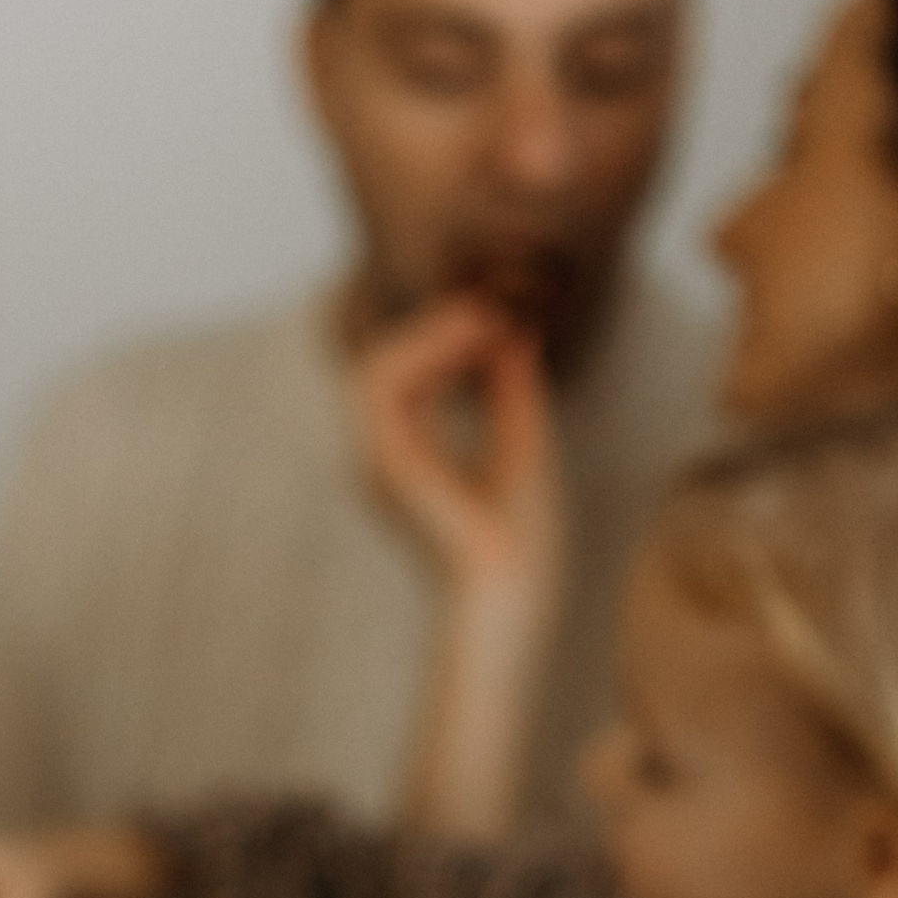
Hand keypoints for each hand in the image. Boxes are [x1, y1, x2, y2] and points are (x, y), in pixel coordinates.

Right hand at [353, 292, 561, 600]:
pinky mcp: (385, 465)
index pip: (405, 378)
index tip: (495, 316)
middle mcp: (380, 459)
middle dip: (432, 328)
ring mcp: (375, 463)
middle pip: (381, 365)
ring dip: (428, 333)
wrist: (511, 590)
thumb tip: (514, 335)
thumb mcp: (522, 446)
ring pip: (375, 368)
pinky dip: (427, 353)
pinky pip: (384, 387)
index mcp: (407, 460)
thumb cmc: (520, 542)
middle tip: (489, 306)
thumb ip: (512, 392)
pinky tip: (474, 341)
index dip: (443, 338)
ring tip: (482, 318)